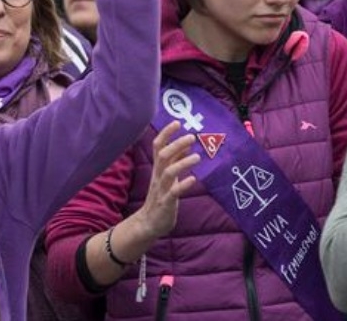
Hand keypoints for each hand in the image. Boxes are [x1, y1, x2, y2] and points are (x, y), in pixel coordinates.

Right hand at [135, 121, 199, 240]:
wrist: (149, 223)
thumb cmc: (161, 197)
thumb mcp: (168, 176)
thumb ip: (176, 161)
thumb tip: (187, 145)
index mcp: (158, 168)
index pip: (158, 146)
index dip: (166, 134)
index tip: (177, 122)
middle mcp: (158, 176)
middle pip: (163, 155)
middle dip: (176, 144)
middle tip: (192, 137)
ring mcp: (161, 189)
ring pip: (168, 172)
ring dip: (182, 163)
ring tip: (197, 157)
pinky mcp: (166, 203)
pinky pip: (173, 192)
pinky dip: (183, 185)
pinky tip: (193, 179)